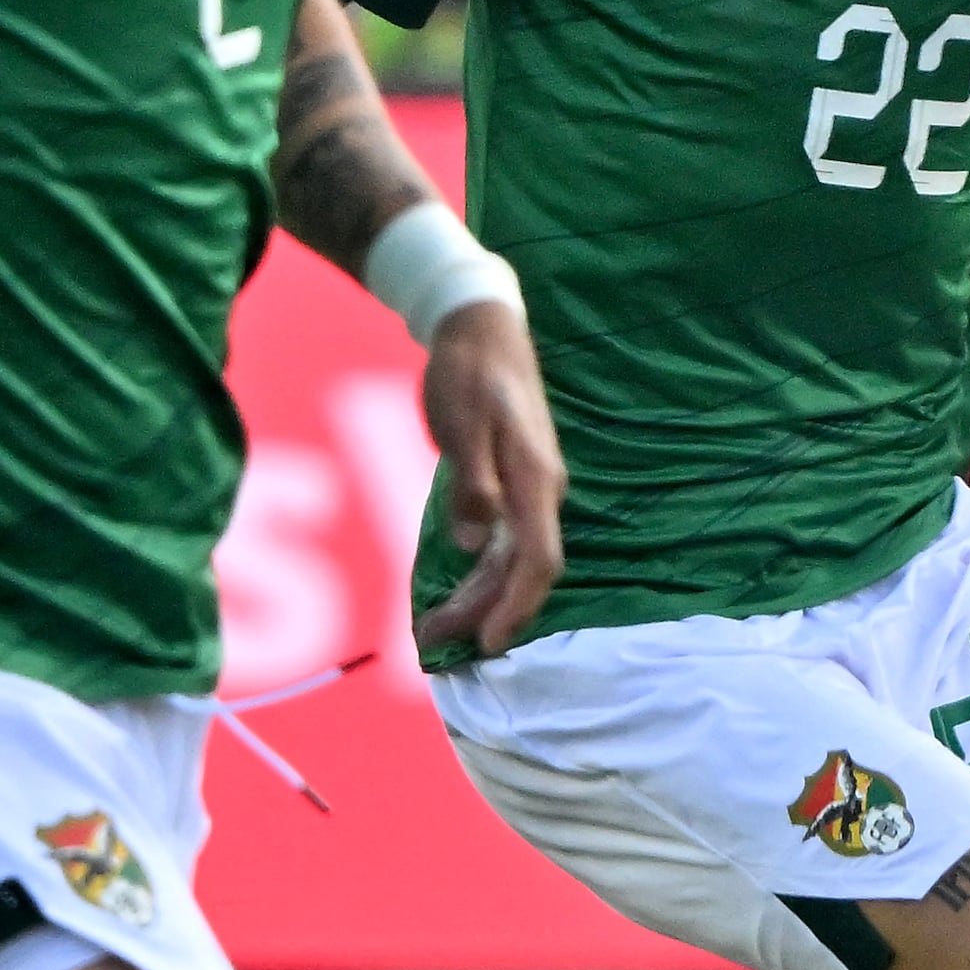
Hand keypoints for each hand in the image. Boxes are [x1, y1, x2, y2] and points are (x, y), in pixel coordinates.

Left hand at [411, 298, 567, 654]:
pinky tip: (452, 593)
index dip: (517, 605)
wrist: (479, 327)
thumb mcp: (464, 420)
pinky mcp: (507, 486)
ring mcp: (525, 491)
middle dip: (483, 613)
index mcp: (536, 478)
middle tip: (432, 643)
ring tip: (431, 630)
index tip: (490, 642)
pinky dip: (476, 573)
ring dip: (475, 598)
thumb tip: (476, 538)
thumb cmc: (470, 369)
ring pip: (507, 561)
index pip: (539, 558)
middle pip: (520, 570)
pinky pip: (499, 543)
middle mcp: (539, 492)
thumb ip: (473, 480)